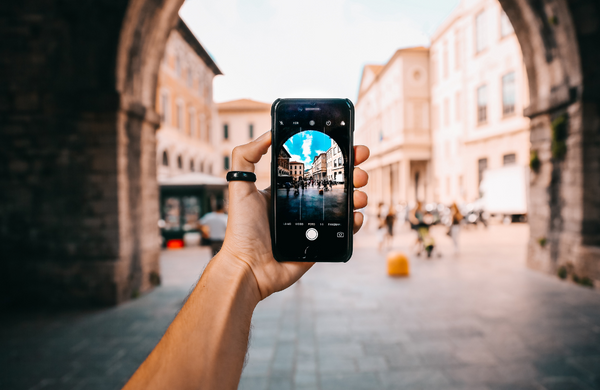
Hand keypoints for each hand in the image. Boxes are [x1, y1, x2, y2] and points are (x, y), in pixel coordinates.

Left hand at [220, 131, 369, 299]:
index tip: (347, 145)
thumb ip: (246, 157)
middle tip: (359, 169)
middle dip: (352, 172)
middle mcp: (303, 204)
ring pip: (344, 204)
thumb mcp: (240, 187)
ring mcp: (315, 224)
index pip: (315, 167)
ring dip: (357, 194)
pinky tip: (356, 215)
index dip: (333, 156)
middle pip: (335, 183)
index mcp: (288, 189)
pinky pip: (344, 230)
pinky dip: (355, 221)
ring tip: (359, 193)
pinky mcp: (321, 243)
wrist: (249, 267)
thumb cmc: (242, 230)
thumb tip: (268, 133)